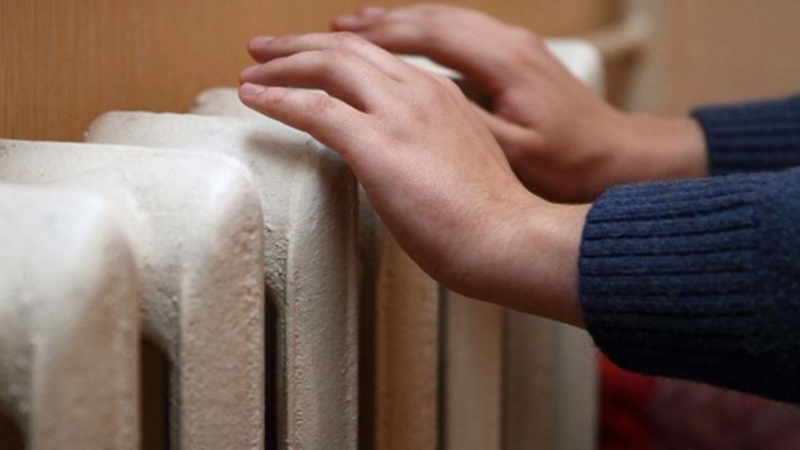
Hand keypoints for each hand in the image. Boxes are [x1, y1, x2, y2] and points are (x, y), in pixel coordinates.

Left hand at [240, 32, 586, 325]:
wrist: (510, 240)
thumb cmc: (492, 220)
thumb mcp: (463, 163)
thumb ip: (433, 148)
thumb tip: (406, 160)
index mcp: (442, 96)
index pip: (379, 59)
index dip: (337, 53)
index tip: (310, 58)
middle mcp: (420, 92)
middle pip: (348, 49)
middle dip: (300, 44)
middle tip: (265, 49)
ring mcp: (399, 114)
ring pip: (328, 65)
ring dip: (283, 63)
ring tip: (251, 68)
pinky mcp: (377, 144)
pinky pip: (313, 108)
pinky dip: (277, 98)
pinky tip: (253, 98)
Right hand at [332, 5, 707, 202]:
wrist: (618, 159)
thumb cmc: (570, 165)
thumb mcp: (514, 153)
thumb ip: (465, 124)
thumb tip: (412, 107)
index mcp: (503, 62)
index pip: (424, 37)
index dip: (370, 39)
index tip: (325, 44)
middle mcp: (505, 42)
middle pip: (424, 19)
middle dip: (367, 24)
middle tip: (320, 30)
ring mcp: (510, 46)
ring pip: (438, 20)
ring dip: (389, 23)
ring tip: (343, 30)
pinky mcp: (513, 58)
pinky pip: (454, 33)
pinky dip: (417, 33)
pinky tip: (397, 43)